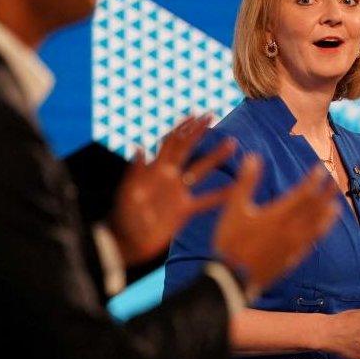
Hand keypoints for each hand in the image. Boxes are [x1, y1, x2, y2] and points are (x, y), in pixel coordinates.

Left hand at [108, 114, 235, 264]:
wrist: (127, 242)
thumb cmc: (123, 218)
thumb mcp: (127, 193)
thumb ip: (135, 172)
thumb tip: (139, 148)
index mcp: (154, 170)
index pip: (171, 142)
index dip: (183, 128)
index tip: (197, 115)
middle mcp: (168, 177)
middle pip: (187, 148)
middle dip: (198, 132)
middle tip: (213, 115)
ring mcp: (177, 192)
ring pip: (200, 170)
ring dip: (215, 157)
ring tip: (232, 143)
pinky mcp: (183, 210)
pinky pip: (206, 201)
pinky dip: (221, 195)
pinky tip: (236, 189)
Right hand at [212, 156, 339, 296]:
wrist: (232, 279)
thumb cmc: (231, 242)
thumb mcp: (234, 209)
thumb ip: (246, 182)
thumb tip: (253, 157)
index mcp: (278, 216)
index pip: (302, 194)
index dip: (313, 181)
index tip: (320, 170)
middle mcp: (290, 231)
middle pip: (314, 210)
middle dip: (325, 195)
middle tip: (335, 183)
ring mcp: (292, 247)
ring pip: (316, 229)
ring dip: (327, 216)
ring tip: (336, 207)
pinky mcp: (290, 260)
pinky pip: (309, 245)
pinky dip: (317, 235)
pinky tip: (319, 234)